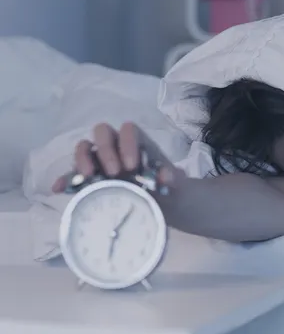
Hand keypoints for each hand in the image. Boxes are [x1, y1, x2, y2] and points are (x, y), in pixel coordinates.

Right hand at [52, 122, 182, 193]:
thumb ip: (172, 177)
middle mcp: (115, 146)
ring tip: (88, 177)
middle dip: (106, 151)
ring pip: (84, 148)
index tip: (132, 166)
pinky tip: (59, 189)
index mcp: (136, 142)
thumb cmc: (165, 185)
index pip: (128, 130)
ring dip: (82, 159)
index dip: (128, 143)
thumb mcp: (173, 183)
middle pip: (102, 133)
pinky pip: (71, 174)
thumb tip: (166, 177)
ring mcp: (99, 160)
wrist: (160, 204)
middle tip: (114, 173)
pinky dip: (65, 179)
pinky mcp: (87, 177)